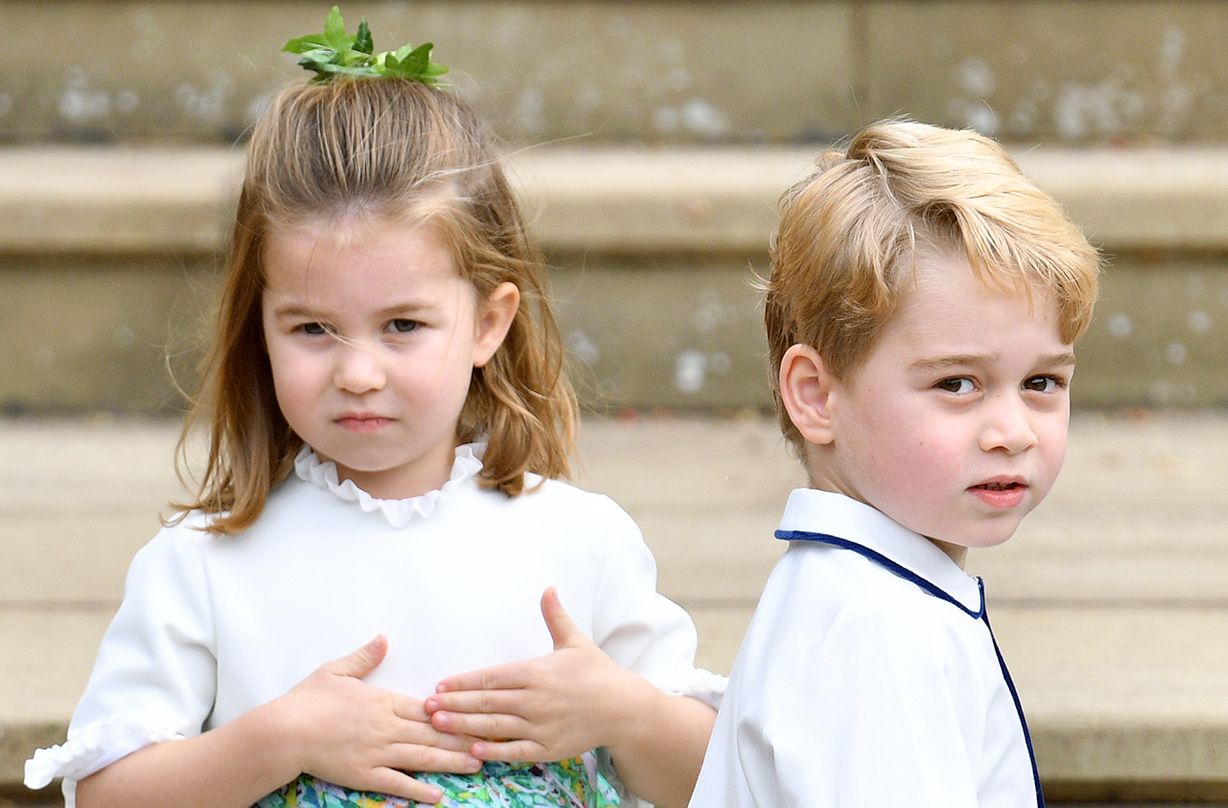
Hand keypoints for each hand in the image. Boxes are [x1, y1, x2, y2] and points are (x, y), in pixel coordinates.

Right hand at [271, 635, 482, 802]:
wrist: (283, 732)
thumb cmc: (307, 700)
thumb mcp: (336, 670)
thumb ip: (365, 657)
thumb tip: (384, 639)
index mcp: (384, 702)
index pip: (428, 708)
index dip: (456, 712)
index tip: (478, 712)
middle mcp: (387, 727)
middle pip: (434, 733)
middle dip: (464, 737)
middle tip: (492, 740)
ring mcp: (378, 753)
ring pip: (422, 757)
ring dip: (452, 761)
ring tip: (477, 764)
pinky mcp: (365, 775)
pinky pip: (397, 783)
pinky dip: (418, 789)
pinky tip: (438, 794)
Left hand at [425, 588, 652, 761]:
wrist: (623, 708)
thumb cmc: (597, 673)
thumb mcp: (575, 641)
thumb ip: (555, 616)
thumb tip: (548, 587)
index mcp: (536, 672)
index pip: (491, 677)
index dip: (463, 682)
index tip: (441, 684)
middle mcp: (534, 699)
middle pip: (485, 702)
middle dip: (453, 704)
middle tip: (426, 706)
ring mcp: (540, 726)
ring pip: (494, 726)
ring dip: (463, 726)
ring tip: (438, 725)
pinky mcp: (547, 748)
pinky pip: (514, 751)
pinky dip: (492, 751)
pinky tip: (471, 750)